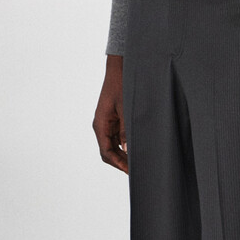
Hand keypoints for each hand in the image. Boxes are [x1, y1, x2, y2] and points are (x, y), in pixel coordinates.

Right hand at [93, 54, 127, 172]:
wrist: (120, 68)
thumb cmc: (122, 85)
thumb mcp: (126, 109)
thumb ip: (126, 130)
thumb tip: (128, 149)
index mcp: (101, 124)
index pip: (106, 152)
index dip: (118, 163)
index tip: (130, 171)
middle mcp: (101, 125)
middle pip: (108, 151)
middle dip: (121, 162)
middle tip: (136, 170)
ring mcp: (107, 123)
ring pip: (113, 145)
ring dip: (123, 154)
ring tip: (138, 161)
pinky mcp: (113, 119)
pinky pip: (117, 137)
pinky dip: (125, 144)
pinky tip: (137, 148)